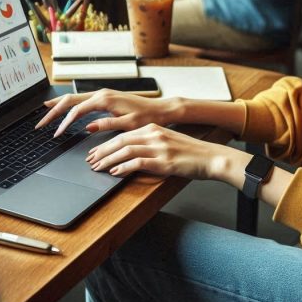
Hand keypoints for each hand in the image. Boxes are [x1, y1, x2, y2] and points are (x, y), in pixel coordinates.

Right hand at [36, 89, 180, 137]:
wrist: (159, 110)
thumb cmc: (146, 117)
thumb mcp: (128, 125)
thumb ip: (106, 124)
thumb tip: (87, 126)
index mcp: (105, 100)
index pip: (77, 110)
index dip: (64, 122)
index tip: (56, 134)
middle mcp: (101, 94)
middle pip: (70, 100)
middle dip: (54, 112)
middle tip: (40, 123)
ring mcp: (102, 94)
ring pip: (74, 98)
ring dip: (59, 106)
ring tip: (45, 113)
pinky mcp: (105, 97)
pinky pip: (82, 99)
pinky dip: (69, 104)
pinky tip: (64, 109)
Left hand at [85, 123, 226, 179]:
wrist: (212, 157)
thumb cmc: (192, 153)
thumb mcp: (168, 142)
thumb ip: (150, 145)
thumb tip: (131, 155)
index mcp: (154, 129)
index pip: (123, 134)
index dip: (106, 144)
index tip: (95, 152)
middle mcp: (154, 135)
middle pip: (120, 140)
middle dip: (102, 151)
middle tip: (90, 160)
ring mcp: (159, 148)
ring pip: (125, 150)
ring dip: (108, 160)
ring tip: (97, 167)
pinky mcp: (164, 161)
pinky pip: (137, 162)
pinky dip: (123, 167)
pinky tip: (115, 172)